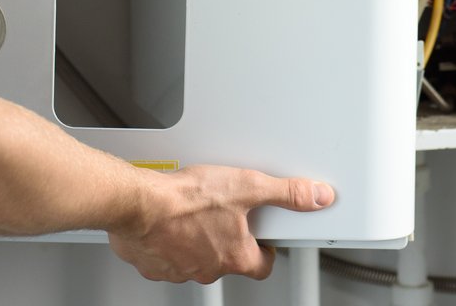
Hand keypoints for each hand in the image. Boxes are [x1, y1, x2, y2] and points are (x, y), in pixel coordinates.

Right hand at [108, 166, 334, 283]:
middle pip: (228, 260)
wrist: (138, 203)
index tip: (266, 239)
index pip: (262, 265)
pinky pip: (167, 257)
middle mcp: (208, 268)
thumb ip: (286, 193)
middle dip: (229, 239)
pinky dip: (169, 241)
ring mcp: (179, 269)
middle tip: (225, 214)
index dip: (267, 251)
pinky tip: (169, 220)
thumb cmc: (185, 199)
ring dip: (198, 240)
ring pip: (197, 259)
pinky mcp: (153, 263)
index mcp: (234, 255)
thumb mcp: (247, 186)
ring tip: (195, 212)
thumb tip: (317, 196)